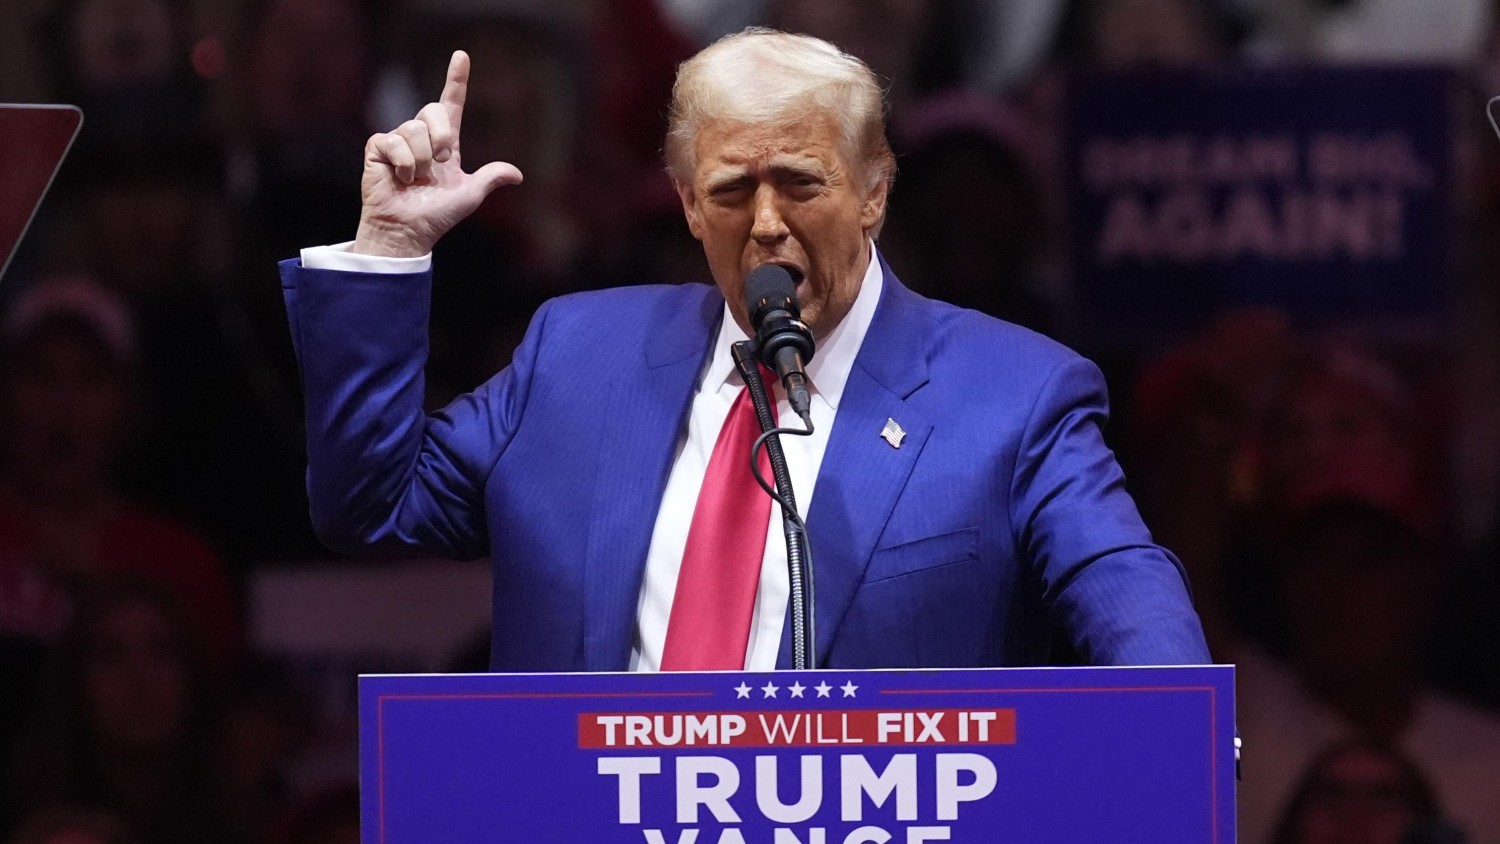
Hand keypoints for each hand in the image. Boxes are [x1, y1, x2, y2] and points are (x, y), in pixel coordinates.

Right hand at [353, 50, 523, 257]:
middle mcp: (422, 136)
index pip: (451, 104)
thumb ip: (490, 178)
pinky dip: (403, 164)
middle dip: (441, 137)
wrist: (409, 229)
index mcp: (445, 142)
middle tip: (438, 164)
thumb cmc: (437, 214)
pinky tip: (400, 178)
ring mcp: (399, 139)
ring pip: (414, 130)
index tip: (462, 56)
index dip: (456, 80)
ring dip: (421, 161)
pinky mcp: (378, 147)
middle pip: (433, 110)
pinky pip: (394, 142)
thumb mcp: (469, 195)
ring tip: (416, 180)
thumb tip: (517, 175)